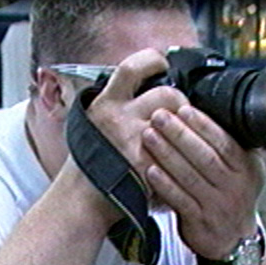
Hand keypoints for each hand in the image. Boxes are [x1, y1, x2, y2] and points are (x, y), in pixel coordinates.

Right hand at [84, 48, 190, 185]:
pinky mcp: (145, 164)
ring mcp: (133, 141)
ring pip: (177, 122)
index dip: (152, 61)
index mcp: (104, 105)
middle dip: (181, 103)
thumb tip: (144, 93)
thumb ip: (116, 108)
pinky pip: (176, 153)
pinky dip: (182, 158)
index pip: (131, 68)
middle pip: (167, 94)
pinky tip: (180, 164)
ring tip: (183, 140)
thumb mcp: (92, 126)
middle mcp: (118, 118)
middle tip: (181, 116)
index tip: (162, 64)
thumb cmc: (87, 169)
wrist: (79, 203)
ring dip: (186, 130)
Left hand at [141, 105, 265, 258]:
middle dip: (180, 134)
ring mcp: (217, 205)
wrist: (234, 242)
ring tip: (149, 136)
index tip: (184, 109)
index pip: (225, 142)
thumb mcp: (245, 172)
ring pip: (190, 177)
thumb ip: (232, 148)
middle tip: (159, 116)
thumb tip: (209, 114)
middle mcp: (235, 186)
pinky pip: (180, 200)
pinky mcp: (200, 222)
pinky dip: (165, 184)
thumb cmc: (232, 199)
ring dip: (167, 154)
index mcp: (247, 169)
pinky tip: (151, 169)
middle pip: (205, 157)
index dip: (203, 125)